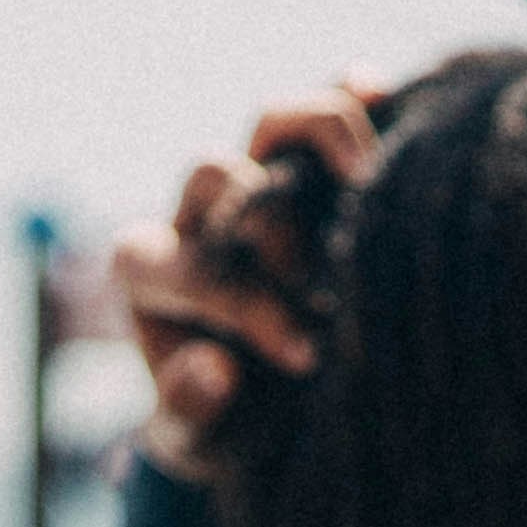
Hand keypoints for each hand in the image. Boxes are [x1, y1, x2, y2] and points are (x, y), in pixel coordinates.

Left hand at [113, 82, 380, 476]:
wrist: (248, 409)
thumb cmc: (217, 423)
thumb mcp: (194, 437)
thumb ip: (190, 410)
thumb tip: (214, 367)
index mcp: (148, 272)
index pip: (190, 266)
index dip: (246, 306)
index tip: (303, 356)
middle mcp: (192, 215)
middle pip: (216, 173)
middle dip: (275, 229)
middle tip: (323, 284)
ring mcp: (251, 184)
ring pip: (268, 124)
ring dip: (318, 139)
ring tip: (368, 176)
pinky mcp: (302, 171)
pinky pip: (320, 119)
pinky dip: (348, 94)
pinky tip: (378, 89)